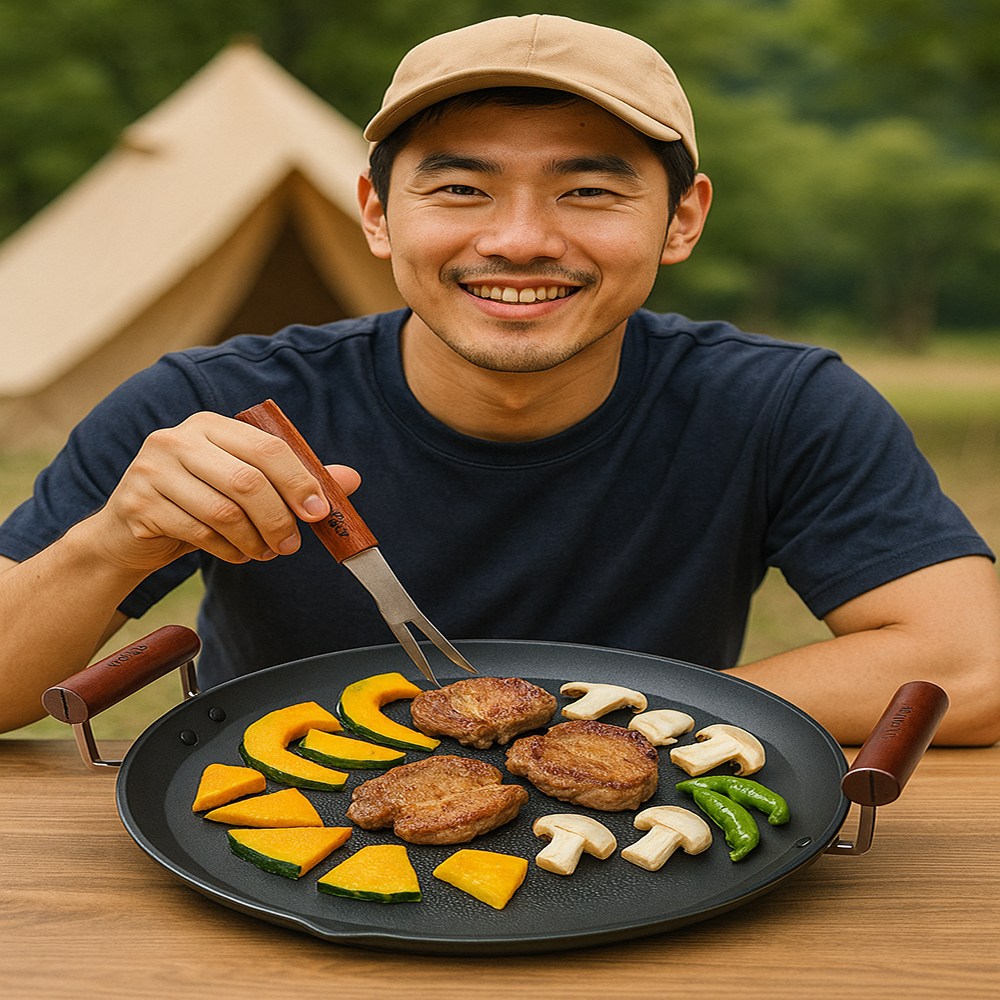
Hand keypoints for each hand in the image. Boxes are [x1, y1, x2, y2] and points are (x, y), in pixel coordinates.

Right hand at [88, 412, 360, 572]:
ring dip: (255, 541)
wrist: (127, 534)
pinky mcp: (139, 504)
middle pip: (248, 481)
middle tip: (292, 545)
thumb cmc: (197, 505)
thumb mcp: (244, 487)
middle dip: (279, 519)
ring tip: (264, 552)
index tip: (318, 512)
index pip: (267, 448)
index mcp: (211, 425)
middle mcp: (179, 439)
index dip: (299, 482)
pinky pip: (199, 533)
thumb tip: (351, 478)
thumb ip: (293, 480)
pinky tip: (236, 554)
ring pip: (225, 511)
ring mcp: (153, 470)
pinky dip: (228, 551)